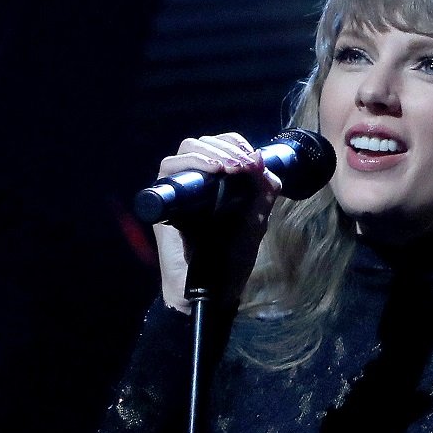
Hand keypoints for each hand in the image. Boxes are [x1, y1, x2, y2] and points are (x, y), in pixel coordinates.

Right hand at [153, 134, 284, 312]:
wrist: (212, 290)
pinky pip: (169, 169)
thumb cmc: (231, 259)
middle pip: (202, 143)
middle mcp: (194, 183)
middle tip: (244, 163)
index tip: (254, 158)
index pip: (221, 147)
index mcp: (216, 184)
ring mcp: (178, 191)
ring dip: (212, 152)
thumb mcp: (255, 224)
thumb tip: (267, 168)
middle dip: (227, 147)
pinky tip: (213, 170)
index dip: (236, 144)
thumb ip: (263, 197)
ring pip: (186, 150)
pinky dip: (192, 163)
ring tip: (231, 166)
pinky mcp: (164, 202)